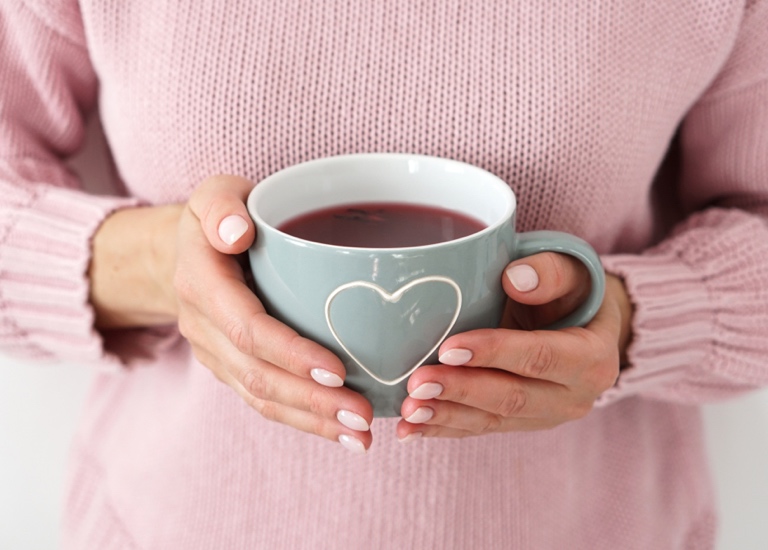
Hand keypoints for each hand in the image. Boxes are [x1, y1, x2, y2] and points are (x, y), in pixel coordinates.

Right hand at [173, 175, 373, 452]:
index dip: (291, 353)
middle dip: (311, 400)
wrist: (184, 251)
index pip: (248, 328)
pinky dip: (301, 420)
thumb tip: (237, 233)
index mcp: (202, 283)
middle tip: (362, 415)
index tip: (337, 370)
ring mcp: (214, 352)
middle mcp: (203, 326)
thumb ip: (222, 206)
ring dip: (311, 420)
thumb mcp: (214, 193)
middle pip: (257, 375)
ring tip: (360, 436)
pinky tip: (339, 431)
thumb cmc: (217, 217)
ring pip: (260, 397)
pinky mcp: (229, 366)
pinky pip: (261, 400)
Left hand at [396, 253, 631, 439]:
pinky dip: (443, 429)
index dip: (494, 353)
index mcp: (592, 358)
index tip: (448, 348)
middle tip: (418, 383)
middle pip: (512, 397)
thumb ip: (550, 272)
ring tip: (408, 411)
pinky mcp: (522, 424)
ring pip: (493, 420)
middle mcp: (574, 397)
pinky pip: (481, 429)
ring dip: (446, 416)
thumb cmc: (572, 292)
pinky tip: (410, 429)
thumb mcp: (574, 272)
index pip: (539, 357)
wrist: (584, 325)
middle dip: (461, 391)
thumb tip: (515, 278)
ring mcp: (547, 416)